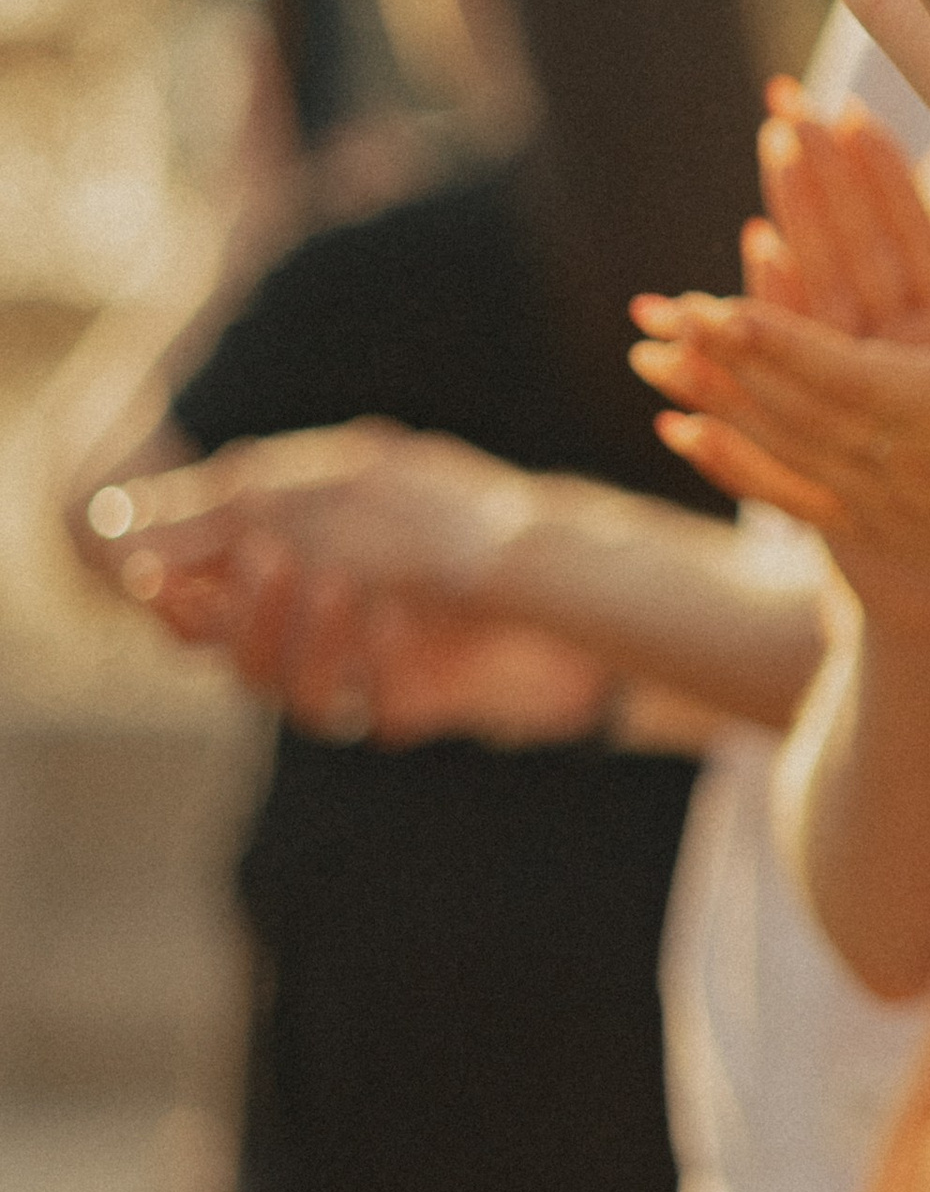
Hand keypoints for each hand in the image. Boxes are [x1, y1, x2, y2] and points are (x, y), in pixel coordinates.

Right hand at [93, 430, 613, 743]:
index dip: (175, 607)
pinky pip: (377, 710)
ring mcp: (362, 682)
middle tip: (270, 556)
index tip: (161, 574)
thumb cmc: (433, 510)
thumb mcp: (333, 481)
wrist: (544, 558)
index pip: (200, 622)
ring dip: (310, 641)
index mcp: (280, 594)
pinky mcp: (414, 705)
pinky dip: (381, 660)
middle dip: (246, 617)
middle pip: (243, 667)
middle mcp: (312, 648)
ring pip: (299, 699)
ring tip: (341, 578)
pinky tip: (400, 613)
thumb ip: (235, 507)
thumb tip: (124, 521)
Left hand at [629, 296, 929, 632]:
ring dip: (711, 395)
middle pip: (792, 402)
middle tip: (655, 309)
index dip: (776, 338)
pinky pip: (788, 494)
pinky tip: (680, 431)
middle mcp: (899, 463)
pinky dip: (731, 462)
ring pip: (780, 441)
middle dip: (721, 353)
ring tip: (647, 354)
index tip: (715, 306)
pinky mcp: (874, 528)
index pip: (840, 371)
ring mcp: (880, 502)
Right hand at [738, 96, 929, 351]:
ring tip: (777, 139)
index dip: (887, 172)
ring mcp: (868, 375)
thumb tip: (893, 240)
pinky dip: (781, 291)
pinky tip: (758, 236)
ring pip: (830, 279)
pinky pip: (808, 338)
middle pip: (862, 243)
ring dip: (801, 209)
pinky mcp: (831, 406)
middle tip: (793, 102)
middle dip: (829, 171)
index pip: (914, 233)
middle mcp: (907, 345)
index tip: (855, 113)